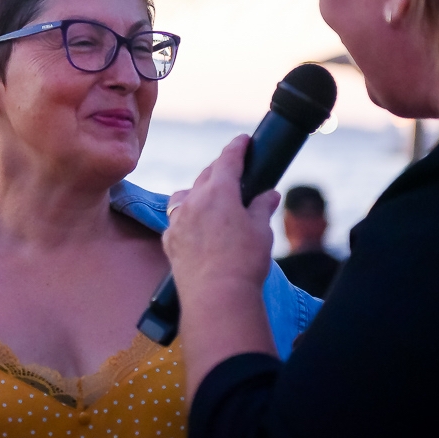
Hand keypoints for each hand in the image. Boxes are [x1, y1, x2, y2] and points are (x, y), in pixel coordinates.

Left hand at [165, 136, 280, 394]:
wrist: (216, 297)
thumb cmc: (243, 262)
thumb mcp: (262, 230)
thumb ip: (263, 207)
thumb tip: (269, 194)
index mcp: (219, 191)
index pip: (228, 160)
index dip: (237, 147)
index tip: (243, 140)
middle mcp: (193, 200)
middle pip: (206, 175)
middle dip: (220, 169)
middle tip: (233, 168)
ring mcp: (177, 220)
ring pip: (186, 194)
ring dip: (198, 190)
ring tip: (212, 197)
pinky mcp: (169, 241)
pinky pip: (176, 219)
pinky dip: (187, 216)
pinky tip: (196, 225)